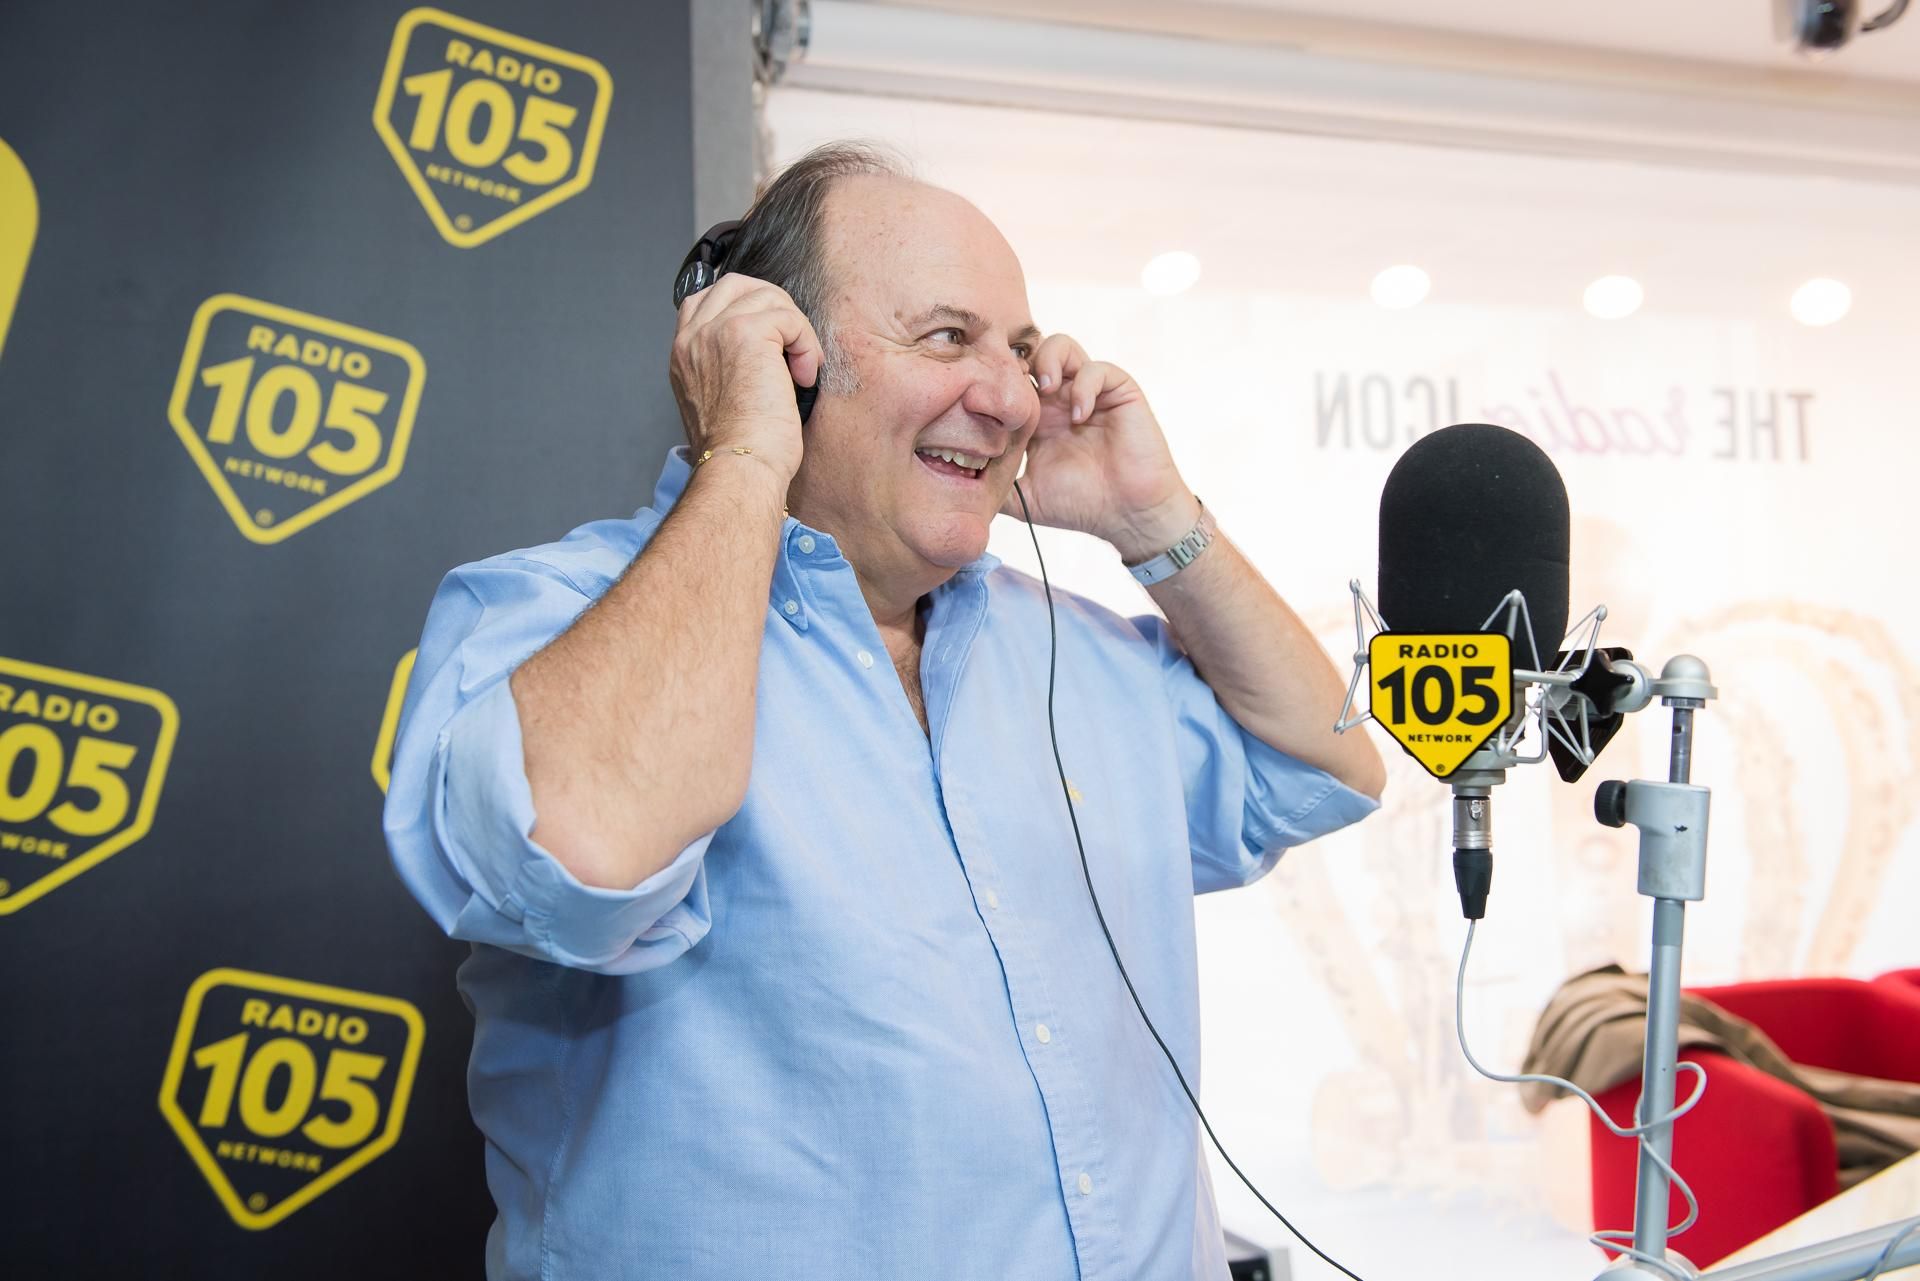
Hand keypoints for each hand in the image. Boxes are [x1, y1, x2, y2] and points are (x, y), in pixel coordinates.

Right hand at [668, 273, 821, 484]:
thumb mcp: (717, 400)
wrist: (738, 468)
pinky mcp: (746, 334)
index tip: (771, 339)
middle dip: (774, 306)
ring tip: (799, 370)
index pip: (707, 299)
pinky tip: (803, 378)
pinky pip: (790, 319)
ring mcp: (716, 331)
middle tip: (792, 345)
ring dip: (795, 331)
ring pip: (769, 298)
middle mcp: (693, 336)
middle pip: (738, 284)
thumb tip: (765, 351)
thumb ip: (724, 365)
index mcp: (683, 352)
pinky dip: (806, 346)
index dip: (746, 307)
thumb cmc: (737, 450)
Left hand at [1001, 333, 1197, 562]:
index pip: (1010, 381)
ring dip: (1048, 361)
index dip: (994, 382)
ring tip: (1044, 389)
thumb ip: (996, 489)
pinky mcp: (1120, 393)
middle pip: (1031, 353)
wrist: (1127, 516)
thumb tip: (956, 493)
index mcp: (1039, 418)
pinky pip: (1098, 369)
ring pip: (1062, 346)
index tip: (984, 399)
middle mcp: (1061, 398)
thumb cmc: (1081, 507)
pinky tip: (1078, 416)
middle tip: (1012, 389)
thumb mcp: (1026, 498)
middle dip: (1016, 364)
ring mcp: (1090, 393)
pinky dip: (1084, 386)